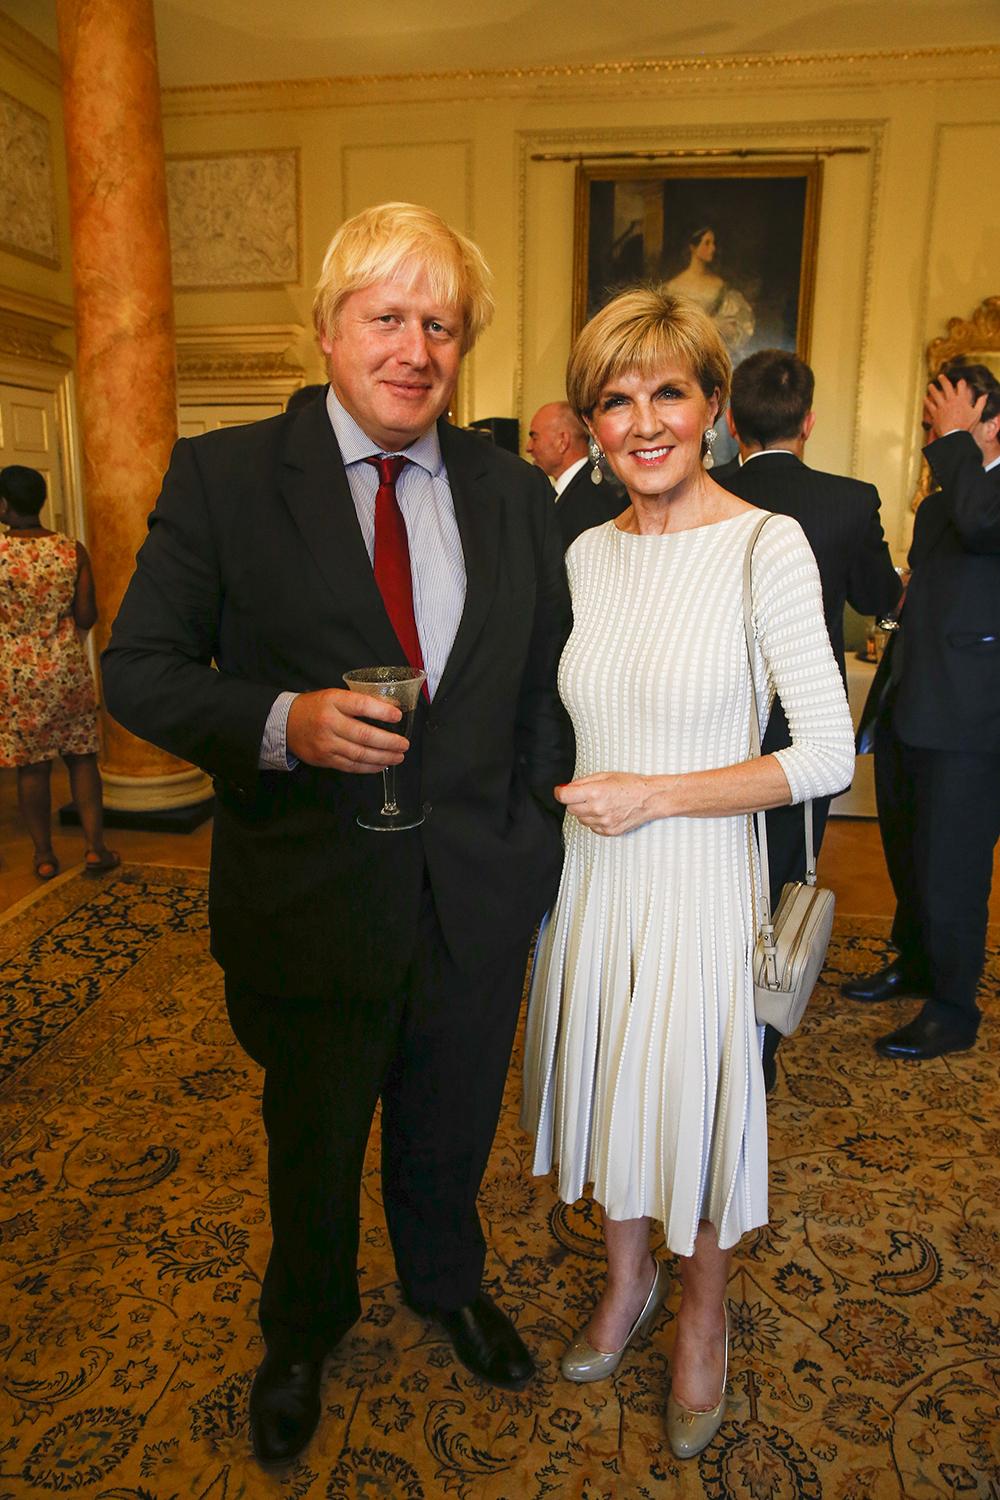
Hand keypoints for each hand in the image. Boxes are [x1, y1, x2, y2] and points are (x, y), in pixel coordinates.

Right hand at [286, 688, 406, 771]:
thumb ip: (360, 702)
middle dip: (388, 742)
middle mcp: (329, 723)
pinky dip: (369, 767)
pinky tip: (381, 765)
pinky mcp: (325, 759)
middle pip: (364, 735)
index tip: (397, 716)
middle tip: (404, 744)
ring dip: (383, 757)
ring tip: (398, 756)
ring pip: (360, 754)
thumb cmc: (315, 707)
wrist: (286, 723)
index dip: (382, 711)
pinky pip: (351, 765)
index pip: (361, 705)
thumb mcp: (335, 696)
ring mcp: (326, 743)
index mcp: (333, 702)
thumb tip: (391, 707)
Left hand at [555, 772, 655, 835]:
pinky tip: (606, 812)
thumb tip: (566, 788)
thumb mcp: (605, 775)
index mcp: (596, 792)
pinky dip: (594, 820)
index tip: (561, 791)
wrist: (650, 799)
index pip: (564, 797)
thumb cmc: (631, 784)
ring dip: (585, 811)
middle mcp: (598, 809)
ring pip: (581, 819)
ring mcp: (603, 823)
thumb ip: (583, 782)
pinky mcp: (609, 831)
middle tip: (587, 795)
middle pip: (571, 809)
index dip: (560, 792)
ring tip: (600, 803)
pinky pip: (592, 827)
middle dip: (575, 801)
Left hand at [923, 374, 986, 441]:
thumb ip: (980, 403)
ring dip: (932, 389)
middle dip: (943, 380)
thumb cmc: (965, 425)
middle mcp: (950, 401)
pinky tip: (924, 398)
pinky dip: (926, 401)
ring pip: (936, 394)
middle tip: (940, 376)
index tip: (960, 381)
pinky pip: (929, 406)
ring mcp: (942, 407)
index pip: (961, 386)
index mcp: (961, 399)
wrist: (954, 435)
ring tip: (930, 385)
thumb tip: (985, 396)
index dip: (961, 382)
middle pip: (946, 386)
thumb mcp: (976, 414)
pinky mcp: (935, 414)